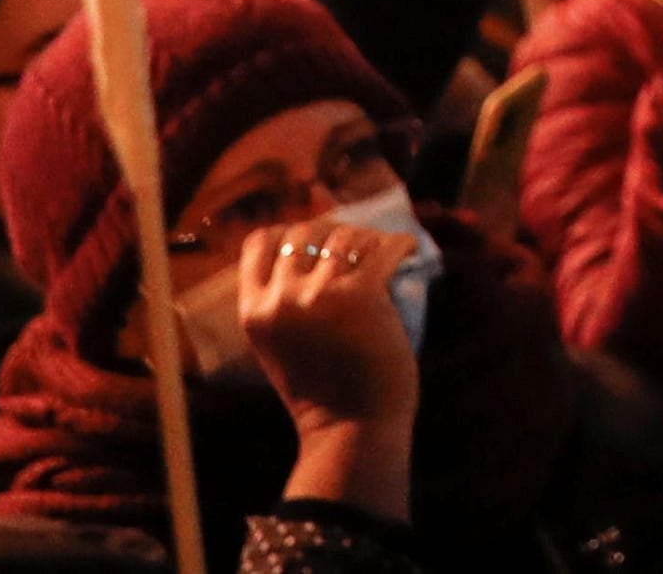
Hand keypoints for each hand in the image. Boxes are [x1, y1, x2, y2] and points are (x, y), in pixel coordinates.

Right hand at [237, 217, 419, 508]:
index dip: (286, 233)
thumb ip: (284, 303)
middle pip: (303, 232)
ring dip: (367, 239)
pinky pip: (382, 249)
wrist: (350, 429)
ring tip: (382, 251)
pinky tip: (408, 251)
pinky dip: (400, 245)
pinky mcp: (361, 296)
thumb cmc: (321, 391)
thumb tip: (314, 249)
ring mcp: (320, 295)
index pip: (259, 243)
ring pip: (345, 236)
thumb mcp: (279, 345)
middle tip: (355, 246)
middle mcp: (281, 299)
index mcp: (254, 312)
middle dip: (330, 232)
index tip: (312, 241)